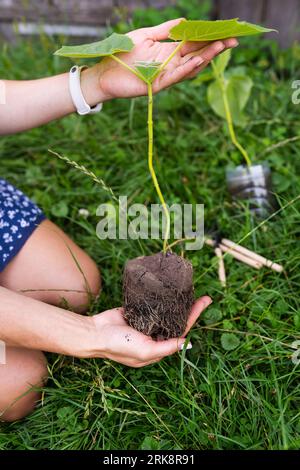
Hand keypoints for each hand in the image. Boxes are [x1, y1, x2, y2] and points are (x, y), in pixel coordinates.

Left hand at [81, 19, 237, 105]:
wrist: (105, 72)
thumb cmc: (123, 53)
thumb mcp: (145, 35)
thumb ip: (165, 30)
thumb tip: (184, 21)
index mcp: (170, 51)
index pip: (195, 44)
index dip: (210, 38)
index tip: (226, 32)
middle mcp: (171, 64)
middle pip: (198, 55)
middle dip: (215, 48)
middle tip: (233, 40)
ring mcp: (166, 75)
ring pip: (190, 67)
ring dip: (205, 57)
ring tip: (219, 47)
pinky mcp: (157, 84)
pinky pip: (175, 77)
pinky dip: (187, 69)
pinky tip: (198, 60)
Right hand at [90, 296, 211, 366]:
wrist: (95, 333)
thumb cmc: (119, 346)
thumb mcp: (145, 351)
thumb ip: (166, 348)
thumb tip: (187, 343)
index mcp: (158, 347)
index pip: (181, 331)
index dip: (193, 318)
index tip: (203, 303)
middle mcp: (154, 336)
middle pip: (177, 321)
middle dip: (191, 309)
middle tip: (204, 297)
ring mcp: (146, 323)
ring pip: (166, 312)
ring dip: (178, 303)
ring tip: (190, 292)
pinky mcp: (137, 312)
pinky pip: (152, 305)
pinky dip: (162, 299)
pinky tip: (170, 291)